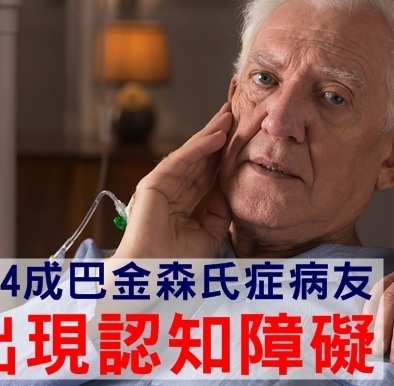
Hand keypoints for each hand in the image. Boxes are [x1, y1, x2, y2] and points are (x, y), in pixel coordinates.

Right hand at [113, 102, 233, 258]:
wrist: (155, 279)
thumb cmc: (179, 263)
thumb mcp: (211, 233)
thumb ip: (220, 211)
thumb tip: (229, 189)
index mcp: (183, 202)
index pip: (207, 173)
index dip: (223, 155)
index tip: (241, 138)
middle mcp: (171, 190)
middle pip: (200, 158)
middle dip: (218, 136)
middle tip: (235, 114)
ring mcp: (161, 186)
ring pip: (191, 155)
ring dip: (211, 134)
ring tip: (230, 116)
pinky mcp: (153, 184)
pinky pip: (180, 162)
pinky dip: (199, 148)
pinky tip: (217, 136)